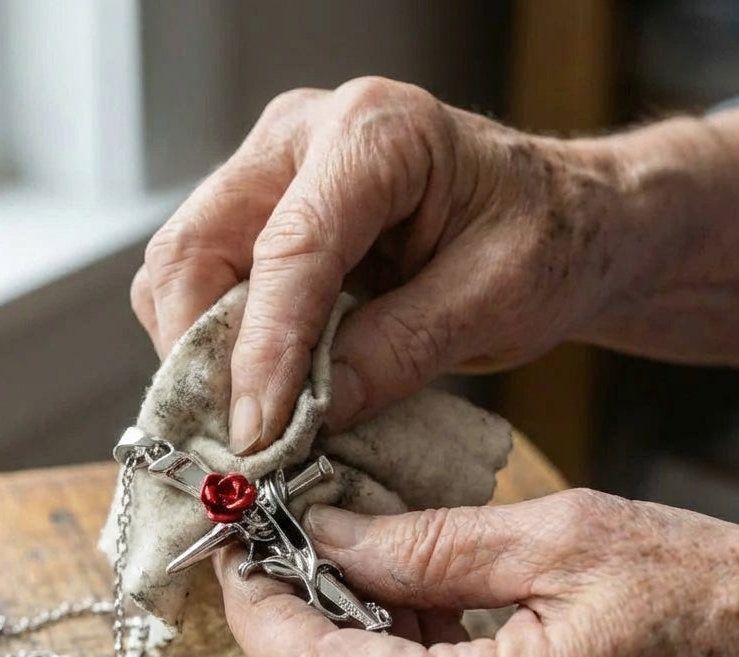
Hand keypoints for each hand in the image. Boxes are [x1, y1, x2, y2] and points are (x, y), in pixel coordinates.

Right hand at [132, 77, 635, 451]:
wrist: (555, 219)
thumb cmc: (545, 241)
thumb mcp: (497, 298)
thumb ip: (402, 349)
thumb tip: (312, 413)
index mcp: (375, 133)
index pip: (291, 248)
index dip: (265, 351)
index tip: (257, 436)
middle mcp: (300, 138)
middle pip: (196, 248)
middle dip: (203, 355)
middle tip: (235, 441)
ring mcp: (270, 175)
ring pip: (182, 269)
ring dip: (199, 356)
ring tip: (243, 424)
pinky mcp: (259, 219)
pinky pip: (203, 286)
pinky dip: (213, 347)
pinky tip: (251, 392)